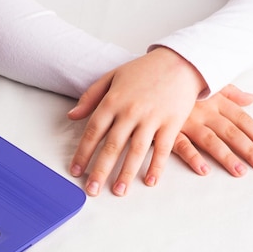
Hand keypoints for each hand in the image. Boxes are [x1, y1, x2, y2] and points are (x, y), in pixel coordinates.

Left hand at [68, 47, 206, 195]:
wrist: (181, 60)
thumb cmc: (144, 70)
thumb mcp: (113, 76)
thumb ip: (91, 97)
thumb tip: (72, 116)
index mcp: (113, 100)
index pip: (93, 131)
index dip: (83, 153)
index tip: (76, 171)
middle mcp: (130, 111)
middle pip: (112, 146)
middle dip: (100, 170)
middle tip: (92, 190)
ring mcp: (152, 118)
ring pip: (136, 151)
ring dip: (127, 173)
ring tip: (119, 191)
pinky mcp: (172, 123)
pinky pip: (163, 149)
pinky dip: (157, 166)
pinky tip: (150, 181)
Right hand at [173, 84, 252, 177]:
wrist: (146, 77)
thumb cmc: (178, 82)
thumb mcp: (206, 82)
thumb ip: (230, 92)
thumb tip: (251, 98)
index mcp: (214, 99)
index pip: (241, 118)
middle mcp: (203, 110)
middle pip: (230, 132)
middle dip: (248, 149)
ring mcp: (186, 121)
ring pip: (210, 140)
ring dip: (226, 157)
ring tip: (240, 172)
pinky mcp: (167, 130)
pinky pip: (181, 145)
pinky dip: (192, 157)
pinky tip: (204, 170)